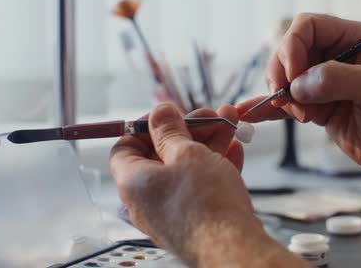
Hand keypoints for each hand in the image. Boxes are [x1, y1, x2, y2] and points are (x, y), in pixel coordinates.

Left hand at [110, 103, 263, 263]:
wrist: (233, 247)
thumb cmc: (205, 204)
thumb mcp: (186, 153)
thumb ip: (170, 130)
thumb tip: (159, 113)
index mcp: (134, 182)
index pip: (126, 147)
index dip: (146, 126)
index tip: (170, 115)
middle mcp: (148, 199)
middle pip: (162, 154)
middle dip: (190, 130)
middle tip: (210, 115)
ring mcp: (173, 211)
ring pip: (187, 168)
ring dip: (208, 143)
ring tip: (230, 124)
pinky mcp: (196, 219)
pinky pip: (200, 186)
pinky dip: (215, 166)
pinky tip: (234, 149)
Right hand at [238, 13, 360, 177]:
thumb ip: (337, 79)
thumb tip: (300, 85)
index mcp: (354, 38)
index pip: (308, 26)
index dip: (293, 47)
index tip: (294, 77)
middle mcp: (337, 56)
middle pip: (290, 51)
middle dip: (283, 74)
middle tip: (291, 100)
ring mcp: (326, 83)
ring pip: (285, 77)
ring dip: (281, 95)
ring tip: (300, 115)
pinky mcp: (319, 107)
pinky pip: (288, 103)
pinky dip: (270, 108)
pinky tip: (251, 113)